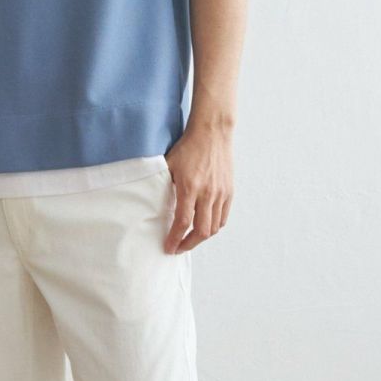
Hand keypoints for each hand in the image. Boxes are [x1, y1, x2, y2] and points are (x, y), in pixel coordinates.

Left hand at [163, 128, 234, 253]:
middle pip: (201, 231)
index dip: (175, 239)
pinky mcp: (229, 191)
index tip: (168, 247)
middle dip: (188, 244)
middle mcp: (208, 193)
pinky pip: (223, 217)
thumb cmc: (188, 147)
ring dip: (201, 238)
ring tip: (190, 239)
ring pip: (214, 227)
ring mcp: (221, 193)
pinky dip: (214, 227)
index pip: (183, 222)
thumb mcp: (169, 165)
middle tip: (178, 248)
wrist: (212, 133)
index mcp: (190, 187)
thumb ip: (162, 185)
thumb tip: (151, 203)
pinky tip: (204, 227)